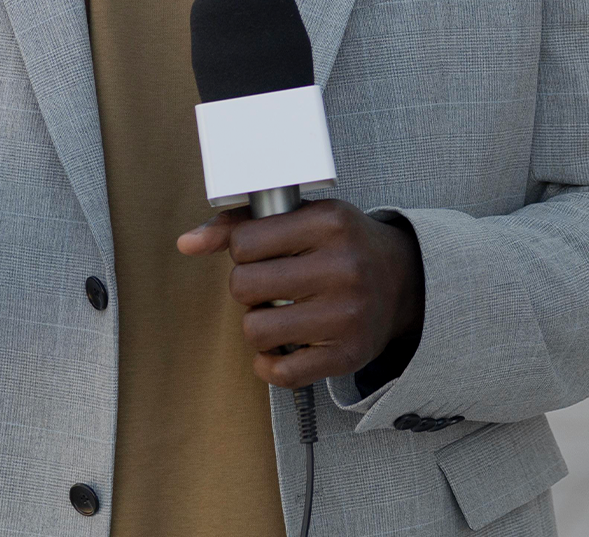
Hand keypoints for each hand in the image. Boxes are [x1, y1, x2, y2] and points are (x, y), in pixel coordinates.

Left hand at [178, 199, 422, 389]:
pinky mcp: (348, 355)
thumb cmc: (339, 243)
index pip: (245, 242)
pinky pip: (281, 373)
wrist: (402, 280)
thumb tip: (186, 243)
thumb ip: (240, 224)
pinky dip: (268, 363)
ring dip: (257, 323)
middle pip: (244, 286)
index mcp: (328, 223)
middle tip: (267, 284)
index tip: (259, 253)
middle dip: (246, 287)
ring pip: (256, 330)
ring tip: (277, 311)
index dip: (242, 251)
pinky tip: (279, 347)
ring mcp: (347, 315)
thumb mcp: (301, 216)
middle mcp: (342, 267)